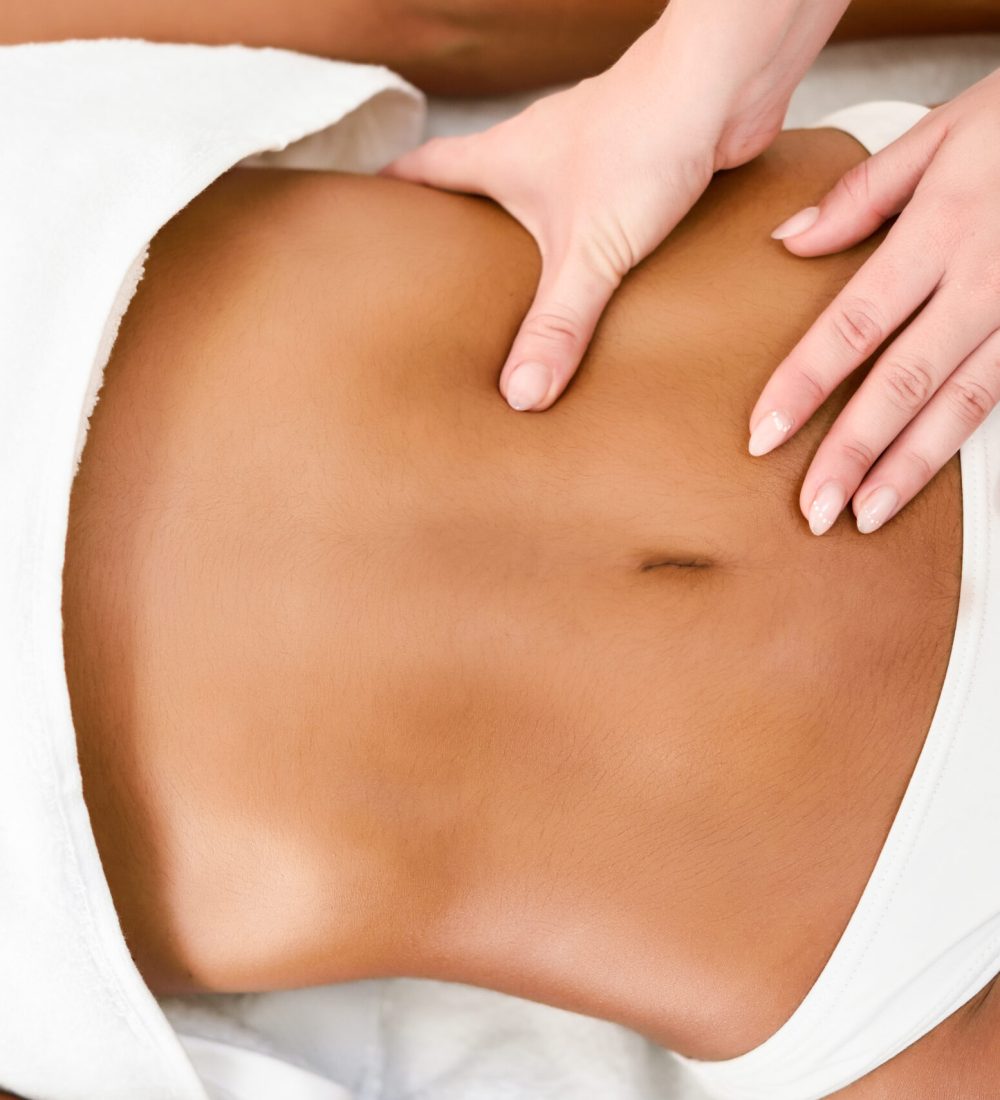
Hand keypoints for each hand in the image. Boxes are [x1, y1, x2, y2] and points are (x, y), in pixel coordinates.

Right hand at [386, 0, 848, 412]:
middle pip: (475, 188)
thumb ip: (558, 323)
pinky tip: (596, 284)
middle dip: (455, 233)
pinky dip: (582, 246)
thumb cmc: (645, 137)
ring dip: (523, 243)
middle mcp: (535, 153)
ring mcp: (585, 159)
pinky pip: (592, 215)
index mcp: (502, 159)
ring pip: (536, 203)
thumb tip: (522, 394)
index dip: (391, 191)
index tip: (365, 219)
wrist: (725, 84)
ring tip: (513, 299)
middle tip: (436, 285)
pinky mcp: (632, 171)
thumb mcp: (589, 249)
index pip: (424, 168)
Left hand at [751, 68, 999, 534]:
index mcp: (941, 231)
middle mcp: (983, 282)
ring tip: (865, 515)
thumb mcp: (942, 133)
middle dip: (853, 452)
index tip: (763, 434)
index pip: (854, 324)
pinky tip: (925, 477)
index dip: (805, 385)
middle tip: (813, 508)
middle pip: (904, 382)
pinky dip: (961, 444)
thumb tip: (788, 240)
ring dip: (910, 468)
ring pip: (961, 405)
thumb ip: (862, 194)